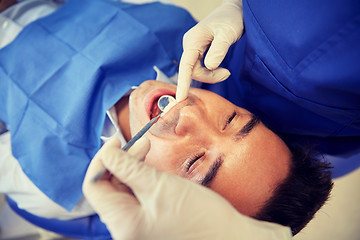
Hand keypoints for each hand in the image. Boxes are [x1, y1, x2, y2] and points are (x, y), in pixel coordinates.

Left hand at [83, 136, 291, 239]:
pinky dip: (140, 180)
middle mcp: (124, 230)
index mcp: (122, 224)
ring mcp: (136, 228)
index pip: (94, 186)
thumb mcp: (160, 185)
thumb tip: (108, 152)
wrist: (229, 237)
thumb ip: (128, 168)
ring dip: (131, 168)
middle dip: (121, 161)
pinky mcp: (149, 224)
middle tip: (142, 143)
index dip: (103, 159)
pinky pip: (135, 198)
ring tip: (148, 151)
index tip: (117, 140)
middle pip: (108, 188)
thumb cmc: (200, 215)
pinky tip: (151, 169)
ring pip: (122, 191)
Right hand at [177, 0, 244, 100]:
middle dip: (209, 77)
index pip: (186, 65)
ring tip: (226, 72)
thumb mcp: (228, 34)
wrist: (233, 11)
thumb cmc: (231, 19)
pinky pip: (199, 67)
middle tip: (227, 74)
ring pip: (196, 70)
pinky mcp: (197, 51)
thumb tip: (210, 66)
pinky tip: (221, 69)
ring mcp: (192, 48)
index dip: (183, 83)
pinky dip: (211, 72)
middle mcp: (189, 45)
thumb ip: (219, 50)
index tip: (180, 99)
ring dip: (211, 75)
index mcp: (194, 40)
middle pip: (192, 71)